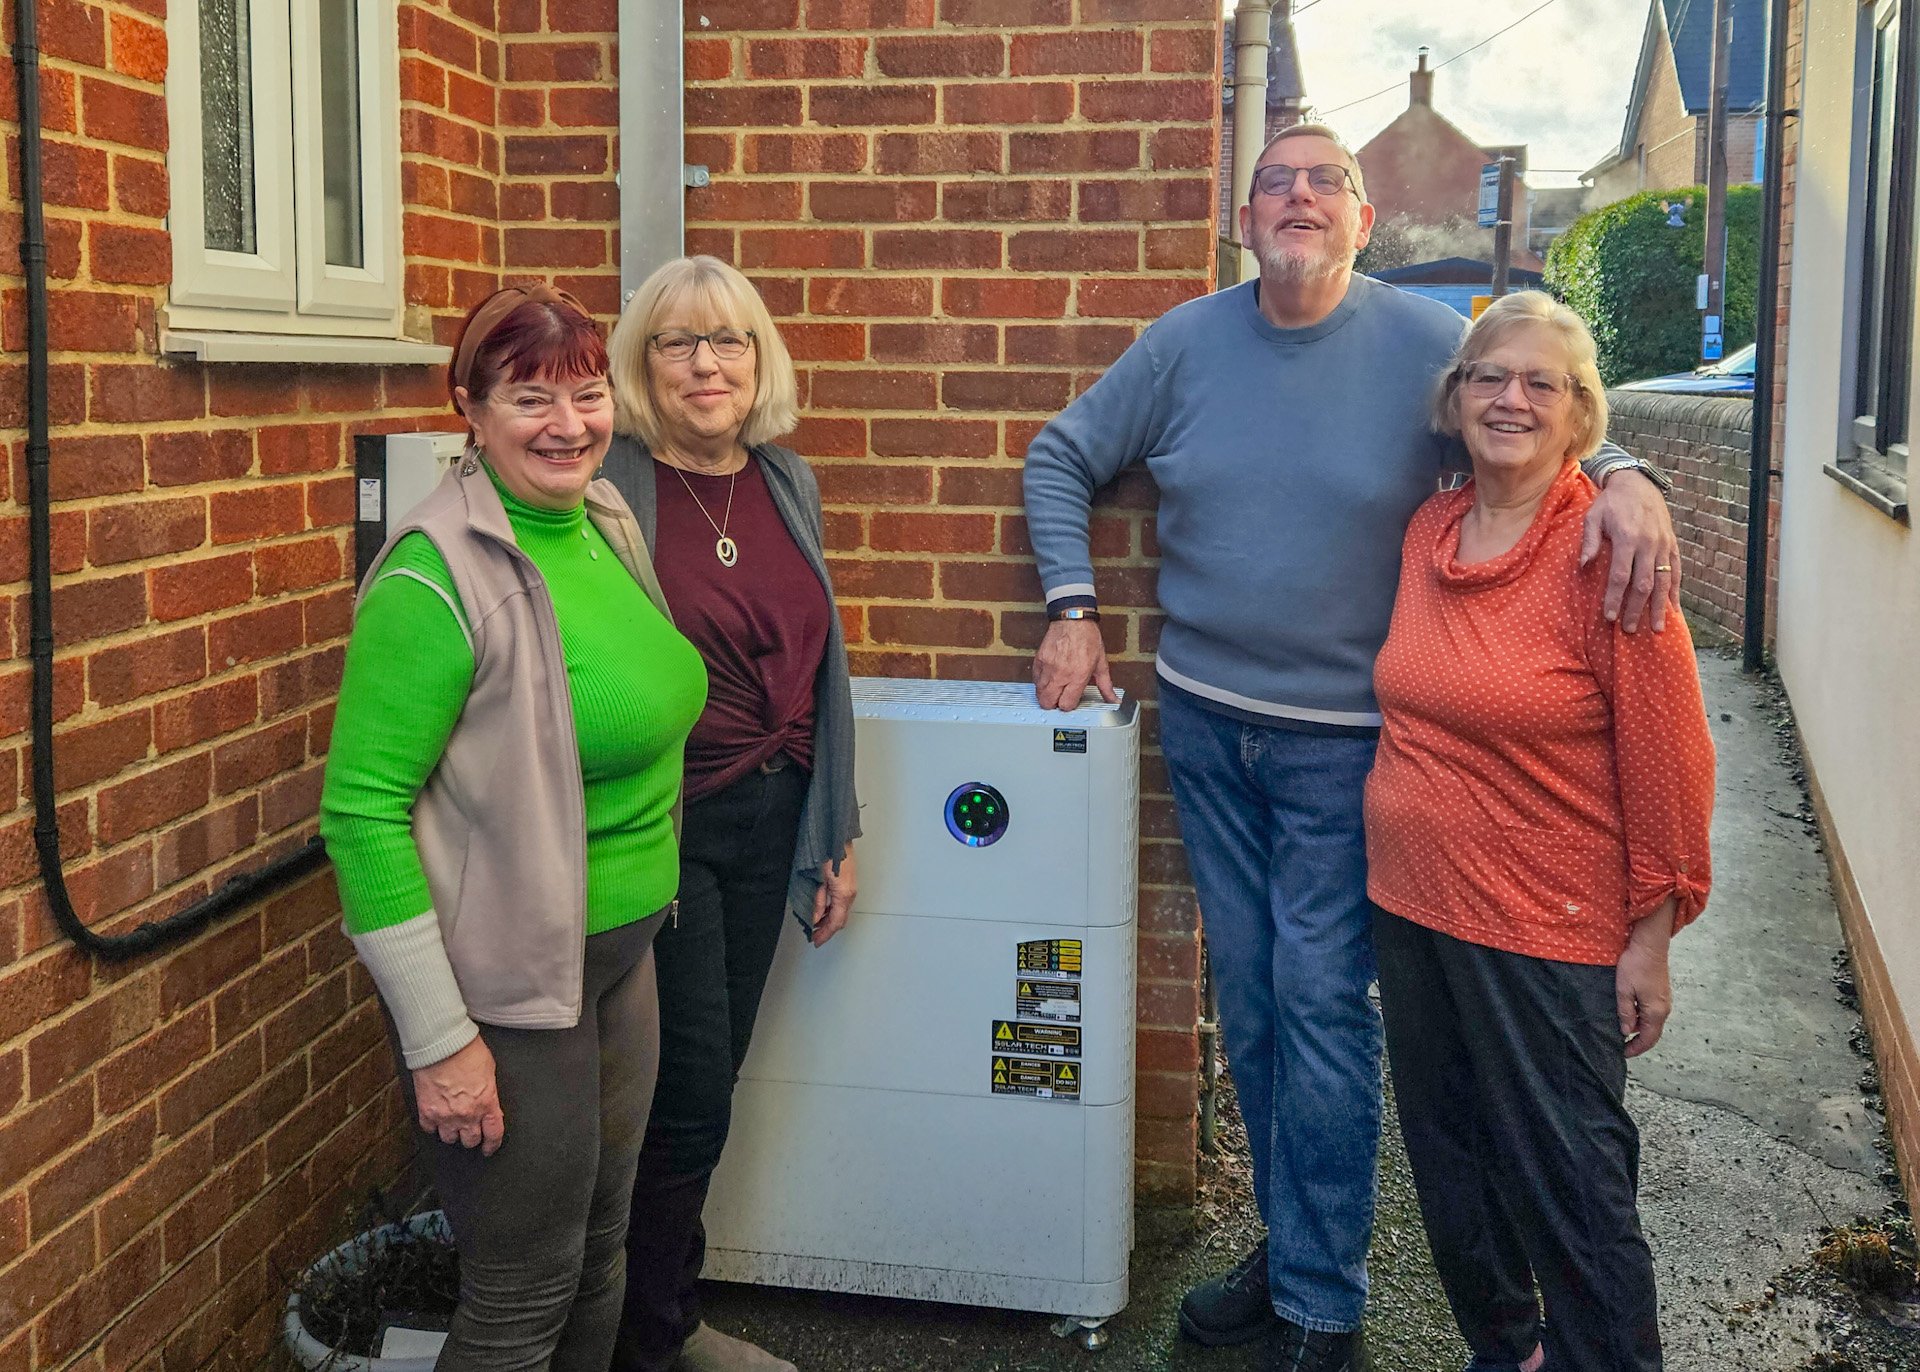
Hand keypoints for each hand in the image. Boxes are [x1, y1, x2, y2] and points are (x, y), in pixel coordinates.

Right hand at [411, 1035, 504, 1154]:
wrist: (441, 1044)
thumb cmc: (466, 1051)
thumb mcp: (489, 1071)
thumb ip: (489, 1092)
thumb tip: (489, 1103)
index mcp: (486, 1103)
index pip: (494, 1134)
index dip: (492, 1144)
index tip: (489, 1147)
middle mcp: (466, 1114)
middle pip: (470, 1140)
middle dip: (472, 1136)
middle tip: (470, 1131)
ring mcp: (445, 1115)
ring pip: (449, 1139)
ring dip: (452, 1132)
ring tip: (452, 1123)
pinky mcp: (427, 1111)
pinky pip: (429, 1129)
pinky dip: (433, 1125)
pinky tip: (436, 1117)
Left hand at [810, 846, 856, 946]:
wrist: (837, 836)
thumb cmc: (827, 853)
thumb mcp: (818, 880)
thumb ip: (817, 901)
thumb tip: (814, 918)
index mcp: (843, 894)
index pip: (835, 922)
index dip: (825, 934)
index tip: (816, 941)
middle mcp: (850, 893)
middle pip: (840, 919)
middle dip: (827, 929)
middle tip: (814, 936)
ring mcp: (851, 888)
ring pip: (841, 912)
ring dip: (829, 920)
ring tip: (816, 925)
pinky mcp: (848, 883)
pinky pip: (841, 903)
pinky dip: (832, 910)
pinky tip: (822, 911)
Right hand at [1033, 618, 1114, 710]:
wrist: (1073, 620)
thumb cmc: (1087, 638)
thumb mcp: (1101, 663)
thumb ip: (1106, 685)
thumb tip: (1113, 700)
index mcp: (1078, 676)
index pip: (1066, 704)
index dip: (1068, 706)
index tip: (1071, 701)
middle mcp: (1061, 674)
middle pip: (1048, 703)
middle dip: (1054, 704)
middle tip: (1060, 699)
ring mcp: (1048, 667)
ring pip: (1039, 693)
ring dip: (1046, 695)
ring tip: (1055, 690)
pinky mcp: (1039, 660)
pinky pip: (1035, 680)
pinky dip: (1040, 683)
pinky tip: (1049, 679)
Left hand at [1580, 468, 1680, 632]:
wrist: (1638, 483)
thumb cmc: (1610, 503)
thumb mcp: (1593, 516)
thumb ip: (1588, 541)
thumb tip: (1583, 565)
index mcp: (1627, 537)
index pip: (1620, 575)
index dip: (1614, 598)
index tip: (1609, 617)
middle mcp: (1648, 543)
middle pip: (1643, 583)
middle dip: (1636, 609)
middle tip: (1630, 630)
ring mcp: (1664, 545)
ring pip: (1663, 581)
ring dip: (1659, 606)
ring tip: (1657, 629)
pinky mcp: (1672, 545)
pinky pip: (1676, 571)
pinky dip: (1675, 591)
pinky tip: (1673, 609)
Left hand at [1617, 901, 1675, 1057]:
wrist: (1650, 944)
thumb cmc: (1636, 965)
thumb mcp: (1624, 990)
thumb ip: (1625, 1013)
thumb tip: (1627, 1031)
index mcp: (1655, 1012)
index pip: (1648, 1039)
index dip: (1636, 1048)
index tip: (1624, 1053)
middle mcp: (1664, 1008)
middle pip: (1652, 1032)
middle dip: (1638, 1040)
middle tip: (1621, 1044)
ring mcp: (1664, 999)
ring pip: (1652, 1021)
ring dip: (1639, 1027)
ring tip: (1622, 1028)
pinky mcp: (1661, 991)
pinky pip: (1652, 1011)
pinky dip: (1641, 1016)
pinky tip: (1629, 1012)